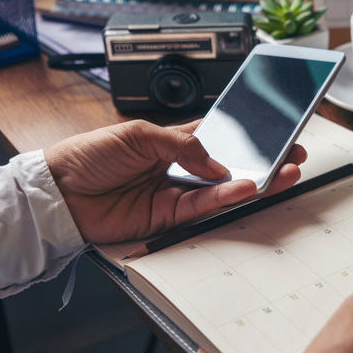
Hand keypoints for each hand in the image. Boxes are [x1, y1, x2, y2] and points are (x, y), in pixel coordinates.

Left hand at [45, 119, 305, 242]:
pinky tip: (249, 186)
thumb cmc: (89, 155)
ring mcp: (177, 193)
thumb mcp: (137, 134)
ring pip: (224, 189)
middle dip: (263, 162)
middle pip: (230, 166)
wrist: (60, 192)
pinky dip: (228, 197)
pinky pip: (205, 206)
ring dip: (256, 181)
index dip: (247, 137)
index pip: (219, 138)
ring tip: (284, 173)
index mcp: (172, 141)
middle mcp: (179, 168)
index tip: (275, 134)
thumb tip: (218, 164)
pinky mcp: (170, 217)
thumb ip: (182, 145)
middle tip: (292, 157)